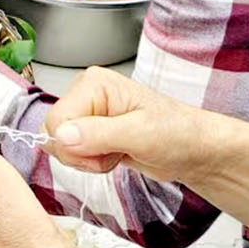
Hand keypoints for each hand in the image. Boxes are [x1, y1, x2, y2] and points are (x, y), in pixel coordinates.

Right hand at [42, 67, 210, 182]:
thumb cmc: (178, 134)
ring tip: (117, 152)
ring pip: (61, 146)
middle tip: (113, 151)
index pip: (56, 119)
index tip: (102, 151)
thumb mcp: (140, 134)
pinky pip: (72, 153)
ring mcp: (88, 113)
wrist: (195, 150)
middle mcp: (86, 94)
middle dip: (81, 154)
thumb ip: (98, 134)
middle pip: (53, 132)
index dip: (73, 145)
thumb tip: (61, 135)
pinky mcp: (91, 131)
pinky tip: (114, 155)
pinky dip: (91, 162)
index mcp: (94, 84)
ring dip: (87, 160)